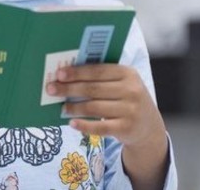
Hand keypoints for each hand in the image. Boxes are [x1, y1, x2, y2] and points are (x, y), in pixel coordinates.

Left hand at [46, 64, 164, 144]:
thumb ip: (101, 78)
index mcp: (128, 73)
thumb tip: (67, 77)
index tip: (59, 74)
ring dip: (74, 107)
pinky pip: (100, 127)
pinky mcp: (126, 128)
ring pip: (94, 108)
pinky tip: (72, 123)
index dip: (77, 72)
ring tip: (61, 107)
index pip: (98, 71)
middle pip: (93, 89)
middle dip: (69, 89)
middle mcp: (131, 90)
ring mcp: (130, 110)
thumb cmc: (126, 98)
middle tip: (51, 89)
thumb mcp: (122, 84)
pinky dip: (84, 125)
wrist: (148, 126)